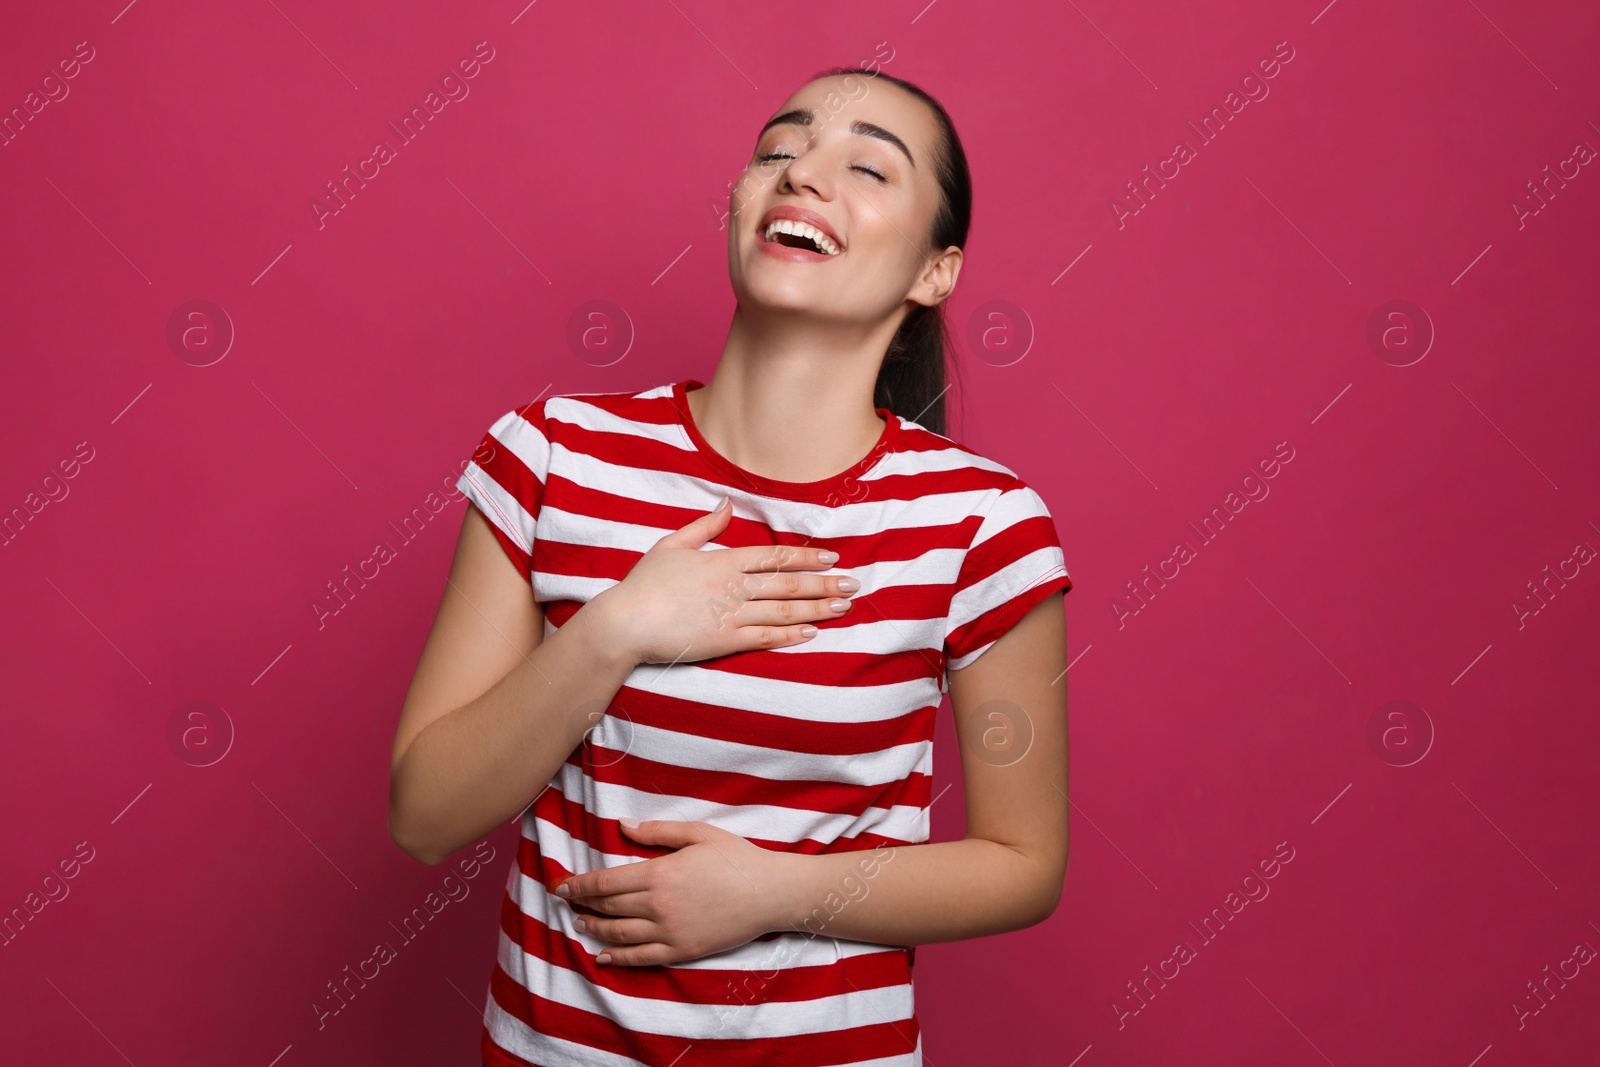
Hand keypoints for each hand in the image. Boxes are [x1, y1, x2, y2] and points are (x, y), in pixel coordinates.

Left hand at [553, 819, 795, 965]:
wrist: (770, 893)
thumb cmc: (737, 857)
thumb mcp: (698, 833)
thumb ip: (658, 831)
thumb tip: (623, 825)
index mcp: (660, 873)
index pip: (606, 882)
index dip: (579, 885)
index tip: (562, 885)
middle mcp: (659, 906)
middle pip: (609, 907)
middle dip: (583, 904)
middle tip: (567, 902)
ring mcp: (670, 931)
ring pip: (620, 934)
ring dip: (595, 929)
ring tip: (580, 924)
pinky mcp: (682, 950)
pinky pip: (642, 958)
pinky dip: (618, 959)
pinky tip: (603, 957)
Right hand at [587, 497, 858, 665]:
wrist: (624, 623)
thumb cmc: (644, 584)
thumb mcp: (673, 545)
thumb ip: (706, 525)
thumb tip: (728, 502)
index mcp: (723, 560)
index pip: (774, 556)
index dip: (806, 557)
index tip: (831, 558)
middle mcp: (733, 586)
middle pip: (788, 583)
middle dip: (824, 583)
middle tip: (853, 584)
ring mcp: (731, 615)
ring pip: (784, 609)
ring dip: (818, 608)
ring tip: (844, 607)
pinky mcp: (726, 641)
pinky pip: (766, 637)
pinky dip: (791, 634)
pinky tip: (813, 632)